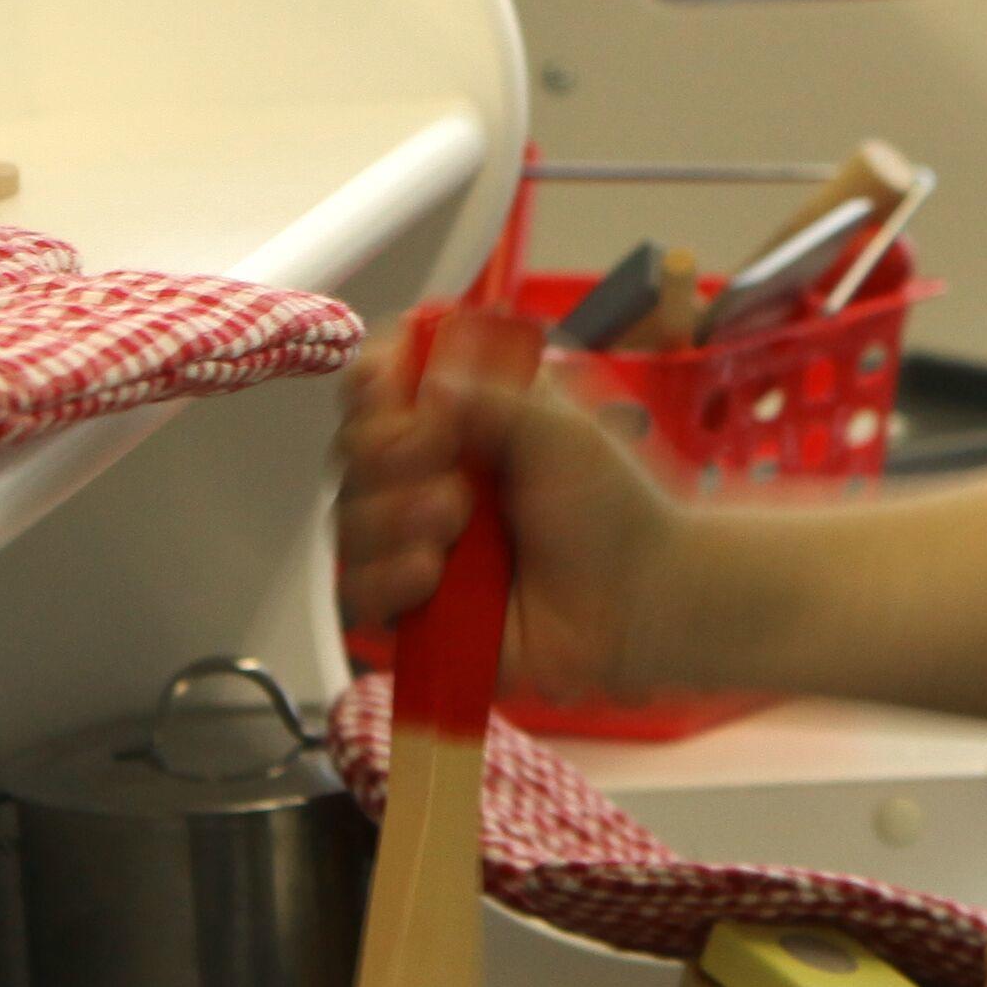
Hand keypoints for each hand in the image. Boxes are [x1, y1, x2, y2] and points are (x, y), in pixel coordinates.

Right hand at [331, 317, 681, 695]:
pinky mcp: (413, 605)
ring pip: (347, 519)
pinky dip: (385, 578)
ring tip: (456, 527)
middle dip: (390, 456)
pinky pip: (357, 589)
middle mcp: (428, 474)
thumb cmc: (613, 510)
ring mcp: (415, 540)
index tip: (387, 391)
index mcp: (461, 420)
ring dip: (395, 518)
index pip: (380, 385)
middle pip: (352, 449)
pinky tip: (432, 576)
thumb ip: (491, 394)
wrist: (639, 601)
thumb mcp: (561, 430)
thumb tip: (428, 382)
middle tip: (451, 474)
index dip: (370, 383)